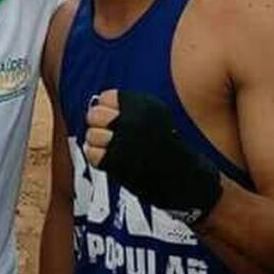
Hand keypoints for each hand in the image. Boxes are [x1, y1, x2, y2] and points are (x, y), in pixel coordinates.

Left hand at [85, 90, 222, 224]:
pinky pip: (92, 154)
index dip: (106, 108)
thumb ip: (129, 107)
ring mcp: (121, 141)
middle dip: (98, 124)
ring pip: (91, 135)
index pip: (106, 97)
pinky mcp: (115, 161)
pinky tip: (111, 159)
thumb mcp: (155, 115)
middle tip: (108, 133)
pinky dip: (98, 158)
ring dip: (98, 143)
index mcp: (141, 105)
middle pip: (94, 114)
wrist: (182, 176)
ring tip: (112, 148)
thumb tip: (98, 104)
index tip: (113, 117)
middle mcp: (130, 120)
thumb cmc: (167, 147)